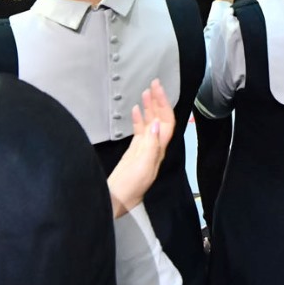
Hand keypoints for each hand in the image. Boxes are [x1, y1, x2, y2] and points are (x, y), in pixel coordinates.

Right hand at [107, 81, 173, 218]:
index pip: (166, 122)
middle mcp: (154, 147)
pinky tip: (137, 109)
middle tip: (154, 83)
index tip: (158, 90)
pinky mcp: (134, 151)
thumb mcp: (141, 166)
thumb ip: (149, 145)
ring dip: (150, 107)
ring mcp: (144, 149)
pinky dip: (139, 118)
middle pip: (160, 120)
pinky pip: (139, 131)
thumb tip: (157, 124)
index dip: (164, 105)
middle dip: (158, 101)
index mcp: (158, 150)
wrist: (117, 200)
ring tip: (146, 91)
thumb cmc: (130, 187)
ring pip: (150, 123)